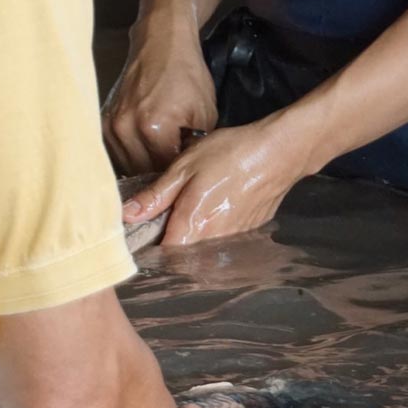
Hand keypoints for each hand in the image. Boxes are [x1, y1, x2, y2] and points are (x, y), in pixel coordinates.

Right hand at [103, 15, 218, 175]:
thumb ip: (194, 149)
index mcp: (153, 128)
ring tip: (161, 160)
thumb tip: (187, 173)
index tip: (187, 176)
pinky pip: (117, 152)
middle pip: (143, 172)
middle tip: (175, 172)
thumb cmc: (187, 76)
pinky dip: (131, 155)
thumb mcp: (204, 114)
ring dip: (143, 167)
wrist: (161, 44)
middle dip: (160, 175)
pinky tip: (146, 150)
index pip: (165, 172)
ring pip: (127, 166)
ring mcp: (111, 126)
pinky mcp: (104, 122)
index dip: (178, 177)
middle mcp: (126, 129)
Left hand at [121, 116, 311, 244]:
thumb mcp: (185, 167)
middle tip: (165, 213)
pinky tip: (218, 203)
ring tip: (194, 204)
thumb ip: (156, 196)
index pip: (160, 255)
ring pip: (202, 246)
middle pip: (182, 253)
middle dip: (169, 238)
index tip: (140, 233)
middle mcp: (213, 241)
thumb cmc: (232, 154)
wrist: (280, 151)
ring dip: (193, 233)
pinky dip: (214, 227)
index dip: (147, 247)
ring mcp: (234, 239)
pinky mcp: (248, 232)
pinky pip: (222, 238)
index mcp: (192, 227)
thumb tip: (127, 215)